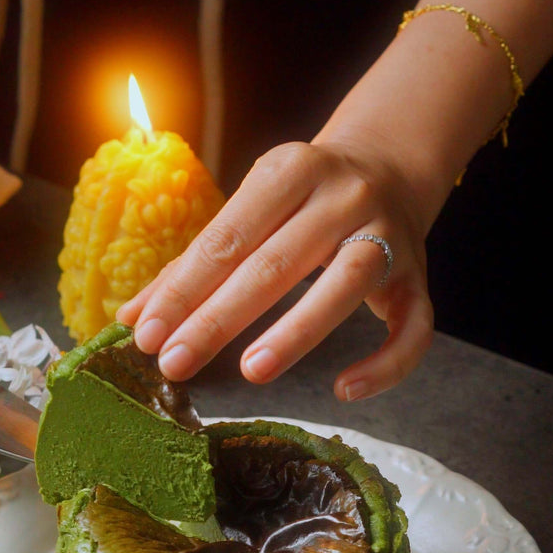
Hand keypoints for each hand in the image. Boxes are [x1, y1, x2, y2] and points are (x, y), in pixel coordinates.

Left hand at [116, 139, 432, 399]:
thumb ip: (196, 262)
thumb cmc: (303, 198)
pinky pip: (413, 327)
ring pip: (345, 286)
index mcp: (289, 171)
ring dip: (296, 332)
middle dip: (218, 318)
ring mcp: (387, 233)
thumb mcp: (251, 210)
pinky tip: (344, 390)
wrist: (390, 163)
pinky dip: (385, 363)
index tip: (146, 335)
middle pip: (274, 264)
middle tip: (175, 364)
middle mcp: (341, 197)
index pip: (226, 238)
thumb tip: (131, 318)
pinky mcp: (420, 274)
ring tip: (250, 372)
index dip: (183, 289)